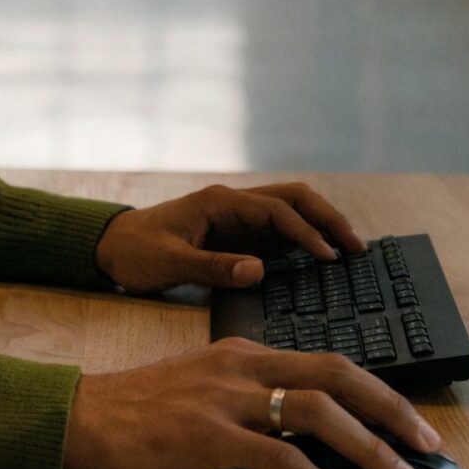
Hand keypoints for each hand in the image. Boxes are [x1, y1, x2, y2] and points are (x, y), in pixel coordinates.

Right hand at [63, 338, 442, 468]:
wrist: (81, 418)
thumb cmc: (138, 413)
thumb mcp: (202, 391)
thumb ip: (252, 402)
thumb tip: (309, 440)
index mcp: (242, 353)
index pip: (326, 362)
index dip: (377, 391)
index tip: (408, 422)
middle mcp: (240, 366)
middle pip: (336, 374)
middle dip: (392, 409)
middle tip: (429, 444)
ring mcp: (224, 398)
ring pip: (317, 413)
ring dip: (370, 448)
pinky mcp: (207, 435)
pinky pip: (279, 459)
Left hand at [93, 182, 366, 293]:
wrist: (110, 248)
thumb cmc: (135, 252)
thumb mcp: (168, 263)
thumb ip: (212, 267)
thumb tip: (259, 270)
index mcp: (220, 203)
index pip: (277, 211)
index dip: (306, 233)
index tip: (329, 258)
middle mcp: (235, 205)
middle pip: (295, 199)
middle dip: (328, 218)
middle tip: (358, 248)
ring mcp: (239, 219)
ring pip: (292, 211)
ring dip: (322, 226)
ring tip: (352, 253)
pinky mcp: (239, 236)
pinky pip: (280, 233)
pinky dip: (306, 241)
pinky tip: (325, 263)